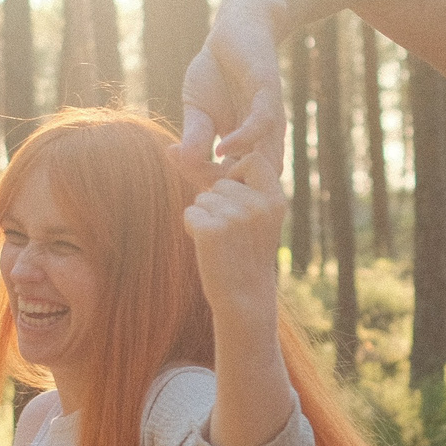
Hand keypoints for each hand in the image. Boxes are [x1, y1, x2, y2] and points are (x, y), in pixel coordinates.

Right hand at [179, 14, 286, 179]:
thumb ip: (194, 136)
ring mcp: (268, 119)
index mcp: (245, 146)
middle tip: (199, 185)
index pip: (233, 180)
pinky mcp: (268, 94)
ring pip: (264, 160)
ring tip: (212, 176)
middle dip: (228, 189)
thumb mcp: (198, 110)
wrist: (235, 30)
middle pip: (251, 179)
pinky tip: (221, 148)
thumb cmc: (216, 72)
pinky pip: (262, 125)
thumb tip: (182, 160)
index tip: (183, 176)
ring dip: (240, 174)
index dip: (210, 185)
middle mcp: (262, 138)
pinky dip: (243, 141)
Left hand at [183, 151, 285, 323]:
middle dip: (217, 204)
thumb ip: (228, 181)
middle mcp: (258, 206)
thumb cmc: (244, 252)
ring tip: (222, 243)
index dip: (238, 174)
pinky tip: (209, 249)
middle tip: (231, 234)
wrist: (244, 297)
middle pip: (219, 183)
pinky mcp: (212, 230)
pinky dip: (193, 229)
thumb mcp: (252, 215)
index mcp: (275, 200)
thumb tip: (170, 148)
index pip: (253, 160)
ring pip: (202, 198)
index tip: (239, 198)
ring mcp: (236, 217)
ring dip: (205, 217)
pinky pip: (190, 214)